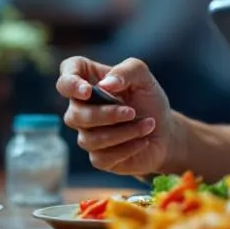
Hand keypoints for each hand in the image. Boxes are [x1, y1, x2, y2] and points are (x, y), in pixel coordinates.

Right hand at [56, 56, 177, 175]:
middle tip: (132, 111)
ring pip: (89, 138)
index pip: (65, 79)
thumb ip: (127, 71)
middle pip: (74, 115)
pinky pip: (102, 157)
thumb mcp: (144, 78)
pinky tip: (143, 140)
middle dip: (106, 114)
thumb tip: (105, 85)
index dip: (69, 83)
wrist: (164, 130)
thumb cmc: (149, 100)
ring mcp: (87, 134)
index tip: (88, 90)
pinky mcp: (98, 157)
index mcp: (87, 83)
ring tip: (148, 124)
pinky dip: (127, 148)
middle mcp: (81, 109)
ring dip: (123, 132)